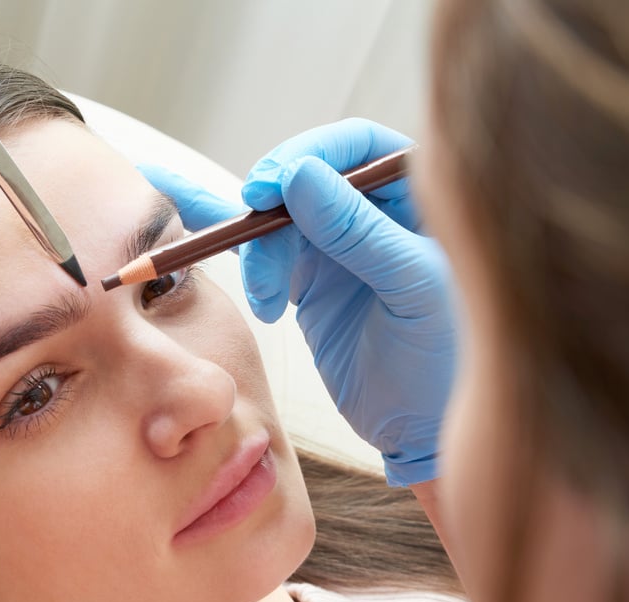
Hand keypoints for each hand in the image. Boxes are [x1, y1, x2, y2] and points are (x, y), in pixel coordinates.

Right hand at [143, 119, 455, 485]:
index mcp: (415, 197)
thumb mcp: (411, 289)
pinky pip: (262, 252)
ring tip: (266, 304)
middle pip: (302, 180)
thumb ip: (357, 231)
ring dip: (256, 255)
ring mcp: (336, 244)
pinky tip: (182, 236)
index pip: (355, 146)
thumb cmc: (446, 358)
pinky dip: (231, 253)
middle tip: (251, 246)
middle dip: (270, 214)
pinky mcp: (308, 279)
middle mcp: (373, 211)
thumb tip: (298, 174)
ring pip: (275, 220)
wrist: (424, 428)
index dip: (307, 155)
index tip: (269, 188)